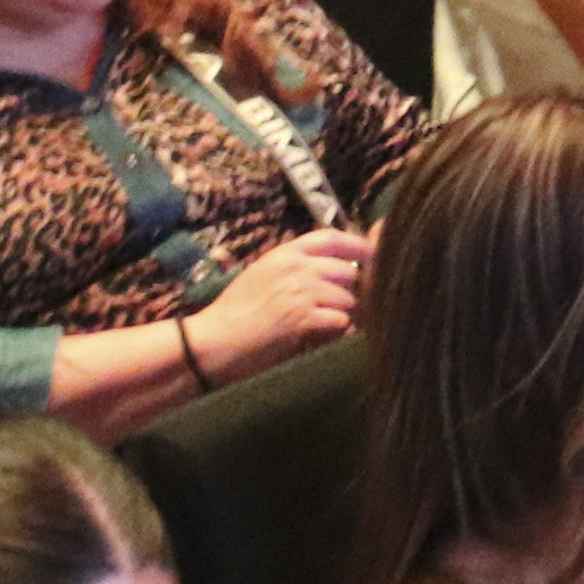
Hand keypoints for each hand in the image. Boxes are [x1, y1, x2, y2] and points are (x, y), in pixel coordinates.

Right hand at [203, 226, 372, 374]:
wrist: (210, 344)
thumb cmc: (233, 316)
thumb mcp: (262, 276)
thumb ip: (295, 267)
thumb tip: (336, 267)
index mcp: (284, 254)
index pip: (332, 238)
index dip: (358, 245)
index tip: (373, 256)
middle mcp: (296, 267)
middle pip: (349, 271)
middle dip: (351, 292)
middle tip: (342, 310)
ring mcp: (301, 291)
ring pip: (349, 298)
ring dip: (343, 316)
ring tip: (323, 328)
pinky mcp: (304, 317)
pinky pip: (341, 321)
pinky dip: (336, 334)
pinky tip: (320, 339)